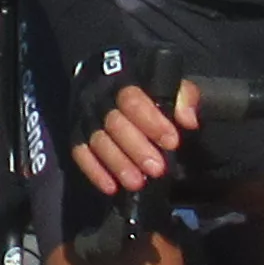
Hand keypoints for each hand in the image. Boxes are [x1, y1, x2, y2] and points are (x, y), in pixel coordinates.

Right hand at [64, 63, 196, 197]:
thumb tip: (188, 121)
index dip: (152, 122)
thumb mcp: (169, 83)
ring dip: (117, 163)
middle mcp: (100, 98)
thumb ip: (184, 97)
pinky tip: (111, 187)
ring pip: (98, 141)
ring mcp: (85, 116)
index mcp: (123, 80)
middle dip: (136, 149)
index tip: (172, 142)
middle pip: (114, 123)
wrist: (107, 78)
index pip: (132, 100)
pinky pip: (79, 152)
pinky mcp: (75, 133)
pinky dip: (94, 171)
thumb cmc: (147, 87)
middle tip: (157, 169)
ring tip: (137, 183)